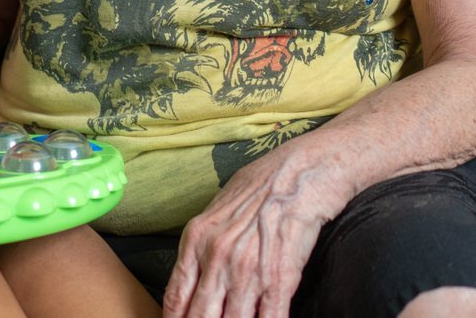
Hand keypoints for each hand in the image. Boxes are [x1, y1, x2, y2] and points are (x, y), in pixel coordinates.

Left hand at [162, 146, 352, 317]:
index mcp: (197, 240)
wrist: (299, 173)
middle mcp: (217, 258)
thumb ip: (203, 243)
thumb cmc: (260, 185)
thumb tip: (195, 273)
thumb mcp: (217, 210)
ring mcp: (247, 272)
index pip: (175, 296)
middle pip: (199, 316)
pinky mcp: (278, 280)